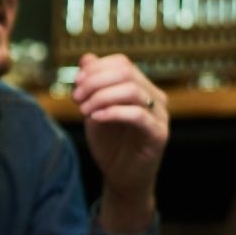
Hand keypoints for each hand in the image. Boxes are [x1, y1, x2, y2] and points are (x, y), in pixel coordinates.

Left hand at [73, 53, 168, 232]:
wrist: (120, 176)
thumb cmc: (109, 142)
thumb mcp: (94, 108)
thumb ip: (92, 85)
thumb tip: (86, 58)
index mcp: (141, 88)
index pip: (121, 63)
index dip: (95, 69)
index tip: (75, 84)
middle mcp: (154, 98)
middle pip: (126, 73)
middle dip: (94, 82)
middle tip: (76, 98)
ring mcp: (159, 116)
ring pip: (132, 91)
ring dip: (101, 97)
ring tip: (84, 110)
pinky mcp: (158, 135)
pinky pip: (138, 115)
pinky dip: (113, 112)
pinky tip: (96, 118)